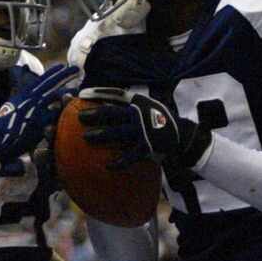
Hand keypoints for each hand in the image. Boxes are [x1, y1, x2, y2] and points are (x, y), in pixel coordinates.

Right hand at [0, 64, 78, 164]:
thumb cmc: (3, 124)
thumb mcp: (11, 104)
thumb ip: (20, 93)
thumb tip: (25, 77)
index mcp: (22, 95)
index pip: (40, 80)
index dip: (52, 73)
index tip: (62, 66)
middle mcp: (29, 101)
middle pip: (50, 85)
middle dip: (63, 76)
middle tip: (76, 69)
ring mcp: (34, 112)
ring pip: (55, 99)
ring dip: (67, 92)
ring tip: (77, 88)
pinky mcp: (38, 126)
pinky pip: (54, 116)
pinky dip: (62, 110)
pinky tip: (71, 107)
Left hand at [78, 87, 210, 168]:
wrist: (182, 134)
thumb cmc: (156, 119)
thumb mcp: (145, 105)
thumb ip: (127, 104)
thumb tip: (103, 101)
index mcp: (137, 102)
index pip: (114, 95)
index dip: (97, 93)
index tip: (81, 95)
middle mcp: (139, 114)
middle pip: (112, 113)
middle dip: (94, 114)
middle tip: (79, 117)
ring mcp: (143, 130)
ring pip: (118, 132)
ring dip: (101, 135)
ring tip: (86, 138)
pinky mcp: (148, 147)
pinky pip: (130, 156)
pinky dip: (119, 161)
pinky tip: (108, 166)